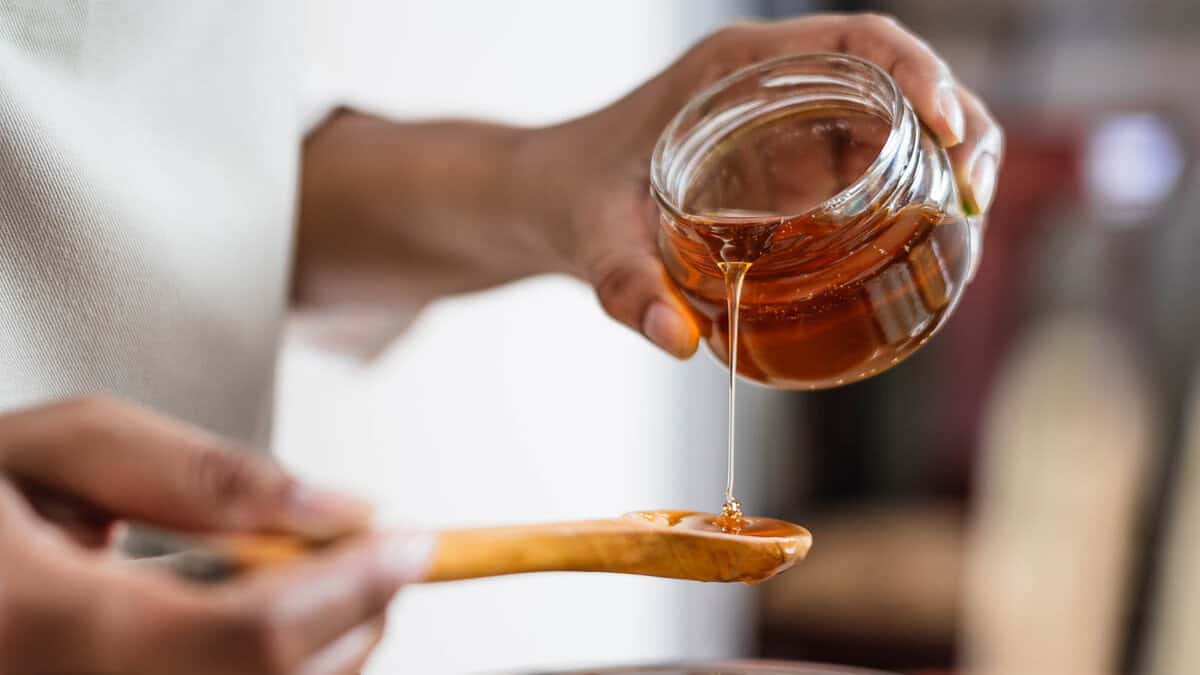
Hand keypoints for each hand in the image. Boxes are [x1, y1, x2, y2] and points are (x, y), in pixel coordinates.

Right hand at [0, 395, 430, 674]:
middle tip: (372, 553)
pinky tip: (254, 614)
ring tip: (305, 576)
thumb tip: (338, 509)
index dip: (352, 588)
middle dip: (353, 616)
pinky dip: (275, 664)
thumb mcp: (60, 449)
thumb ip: (201, 475)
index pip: (250, 637)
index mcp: (45, 628)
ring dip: (324, 644)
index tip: (411, 542)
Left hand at [520, 13, 1004, 357]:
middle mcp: (774, 85)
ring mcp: (789, 126)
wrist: (547, 202)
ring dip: (947, 164)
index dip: (918, 68)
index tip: (944, 124)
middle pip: (898, 78)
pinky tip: (927, 249)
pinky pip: (871, 169)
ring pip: (896, 124)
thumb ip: (626, 286)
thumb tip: (680, 339)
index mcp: (735, 68)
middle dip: (958, 124)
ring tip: (967, 227)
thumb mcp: (591, 239)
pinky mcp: (793, 169)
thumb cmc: (569, 198)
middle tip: (974, 197)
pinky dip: (912, 198)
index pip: (855, 38)